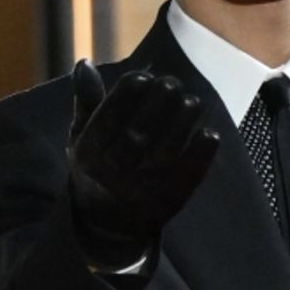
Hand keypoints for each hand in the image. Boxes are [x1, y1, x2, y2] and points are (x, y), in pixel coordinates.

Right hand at [67, 60, 217, 266]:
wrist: (107, 225)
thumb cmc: (97, 167)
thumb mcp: (81, 137)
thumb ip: (86, 102)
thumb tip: (86, 64)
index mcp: (90, 154)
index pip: (107, 120)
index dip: (127, 95)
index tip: (142, 76)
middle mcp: (114, 173)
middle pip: (139, 134)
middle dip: (158, 102)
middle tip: (171, 83)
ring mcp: (143, 189)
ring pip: (166, 152)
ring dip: (182, 122)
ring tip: (191, 101)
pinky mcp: (169, 201)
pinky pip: (188, 176)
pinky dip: (201, 153)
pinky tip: (208, 133)